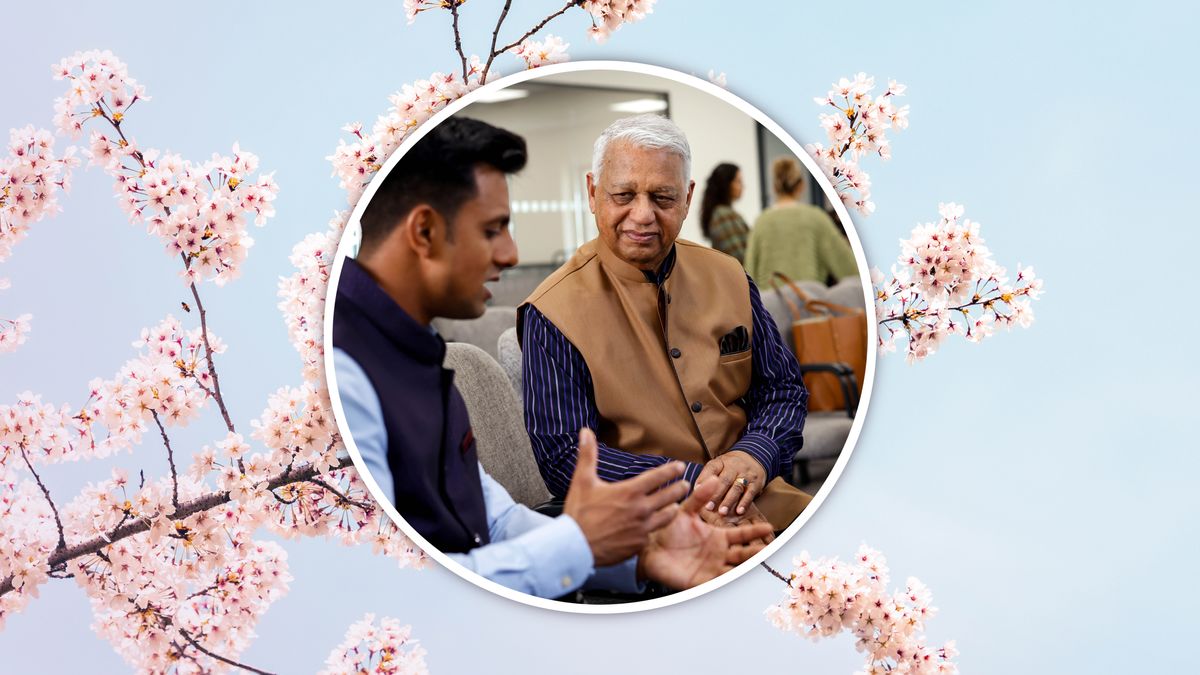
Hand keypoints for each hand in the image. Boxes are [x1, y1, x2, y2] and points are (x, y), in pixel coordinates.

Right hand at [563, 428, 689, 566]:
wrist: (576, 547)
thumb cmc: (579, 513)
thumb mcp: (582, 480)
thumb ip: (588, 455)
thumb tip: (585, 432)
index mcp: (630, 491)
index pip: (658, 476)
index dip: (672, 470)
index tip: (680, 466)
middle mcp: (641, 509)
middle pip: (670, 495)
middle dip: (679, 488)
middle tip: (685, 485)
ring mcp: (642, 528)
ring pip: (667, 516)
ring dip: (672, 509)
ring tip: (675, 506)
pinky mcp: (639, 544)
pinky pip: (653, 534)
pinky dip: (655, 528)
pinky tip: (654, 527)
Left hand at [637, 477, 773, 589]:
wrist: (648, 548)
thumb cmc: (667, 530)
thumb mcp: (685, 511)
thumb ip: (699, 497)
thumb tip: (713, 479)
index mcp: (717, 537)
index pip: (741, 535)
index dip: (754, 532)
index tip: (769, 527)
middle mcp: (718, 553)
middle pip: (743, 554)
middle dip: (756, 552)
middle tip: (771, 550)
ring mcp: (711, 567)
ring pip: (735, 569)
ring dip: (747, 568)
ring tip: (760, 566)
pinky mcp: (701, 581)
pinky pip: (719, 582)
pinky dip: (729, 582)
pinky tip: (738, 580)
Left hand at [694, 450, 766, 516]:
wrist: (754, 459)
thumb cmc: (729, 467)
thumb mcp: (718, 466)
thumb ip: (707, 476)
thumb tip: (695, 490)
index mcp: (721, 462)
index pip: (711, 468)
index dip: (703, 479)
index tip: (696, 491)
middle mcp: (734, 466)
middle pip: (724, 480)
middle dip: (716, 494)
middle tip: (708, 507)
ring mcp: (746, 474)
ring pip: (736, 487)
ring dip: (729, 501)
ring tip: (722, 512)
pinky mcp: (756, 483)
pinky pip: (750, 493)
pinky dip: (744, 503)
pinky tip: (739, 512)